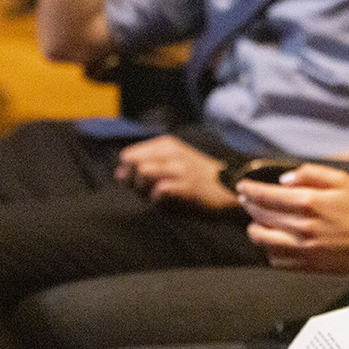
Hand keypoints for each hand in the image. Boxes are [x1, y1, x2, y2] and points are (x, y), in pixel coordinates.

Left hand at [114, 135, 235, 210]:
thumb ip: (146, 165)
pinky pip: (158, 192)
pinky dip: (158, 201)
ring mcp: (179, 169)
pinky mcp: (185, 187)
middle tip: (148, 192)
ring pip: (142, 174)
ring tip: (159, 197)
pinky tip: (170, 203)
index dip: (129, 172)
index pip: (128, 155)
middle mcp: (172, 153)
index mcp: (167, 145)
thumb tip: (118, 173)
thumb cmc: (198, 179)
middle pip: (132, 165)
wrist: (230, 190)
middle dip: (133, 181)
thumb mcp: (173, 163)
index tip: (143, 182)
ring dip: (144, 190)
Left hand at [236, 164, 348, 273]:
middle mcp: (303, 226)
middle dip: (249, 205)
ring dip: (254, 228)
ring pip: (263, 240)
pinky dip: (268, 249)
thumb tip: (285, 180)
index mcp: (311, 203)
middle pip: (261, 215)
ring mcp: (303, 249)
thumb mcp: (344, 181)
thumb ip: (312, 174)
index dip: (250, 190)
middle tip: (246, 199)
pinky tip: (273, 241)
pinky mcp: (307, 265)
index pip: (267, 195)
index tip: (242, 186)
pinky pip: (276, 259)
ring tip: (256, 221)